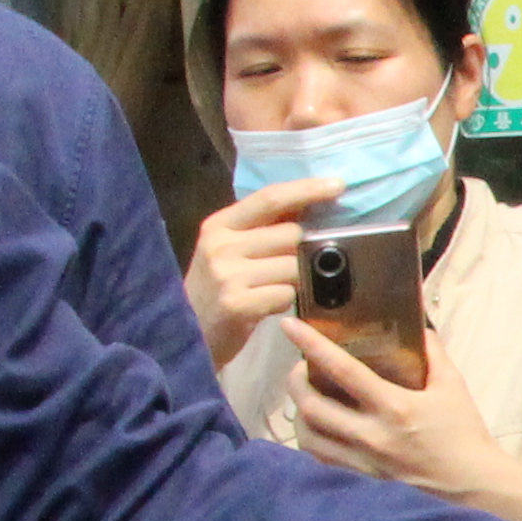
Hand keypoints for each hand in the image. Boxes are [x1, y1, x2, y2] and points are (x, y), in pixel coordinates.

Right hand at [189, 177, 338, 370]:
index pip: (270, 198)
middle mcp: (221, 245)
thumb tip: (309, 207)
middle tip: (295, 268)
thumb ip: (262, 229)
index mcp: (219, 225)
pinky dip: (286, 302)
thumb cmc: (215, 291)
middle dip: (305, 251)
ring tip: (274, 290)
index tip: (338, 186)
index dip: (306, 190)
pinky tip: (267, 308)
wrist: (183, 334)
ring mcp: (227, 275)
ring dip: (296, 280)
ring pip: (293, 266)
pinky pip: (286, 295)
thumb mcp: (228, 251)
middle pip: (291, 234)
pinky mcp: (237, 304)